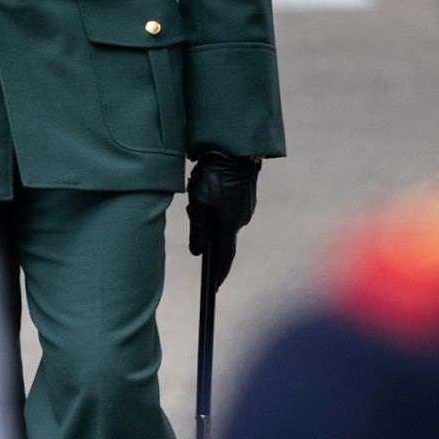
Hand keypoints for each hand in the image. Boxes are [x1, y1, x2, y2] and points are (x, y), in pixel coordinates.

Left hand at [185, 150, 258, 277]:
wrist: (235, 150)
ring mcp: (246, 209)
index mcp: (229, 224)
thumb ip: (198, 228)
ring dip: (209, 216)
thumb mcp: (199, 202)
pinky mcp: (246, 199)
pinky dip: (216, 207)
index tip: (214, 287)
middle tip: (192, 212)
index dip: (218, 273)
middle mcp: (241, 220)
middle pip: (220, 237)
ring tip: (197, 195)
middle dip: (205, 233)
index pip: (225, 256)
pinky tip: (208, 189)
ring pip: (223, 222)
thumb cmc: (214, 176)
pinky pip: (228, 210)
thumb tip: (198, 251)